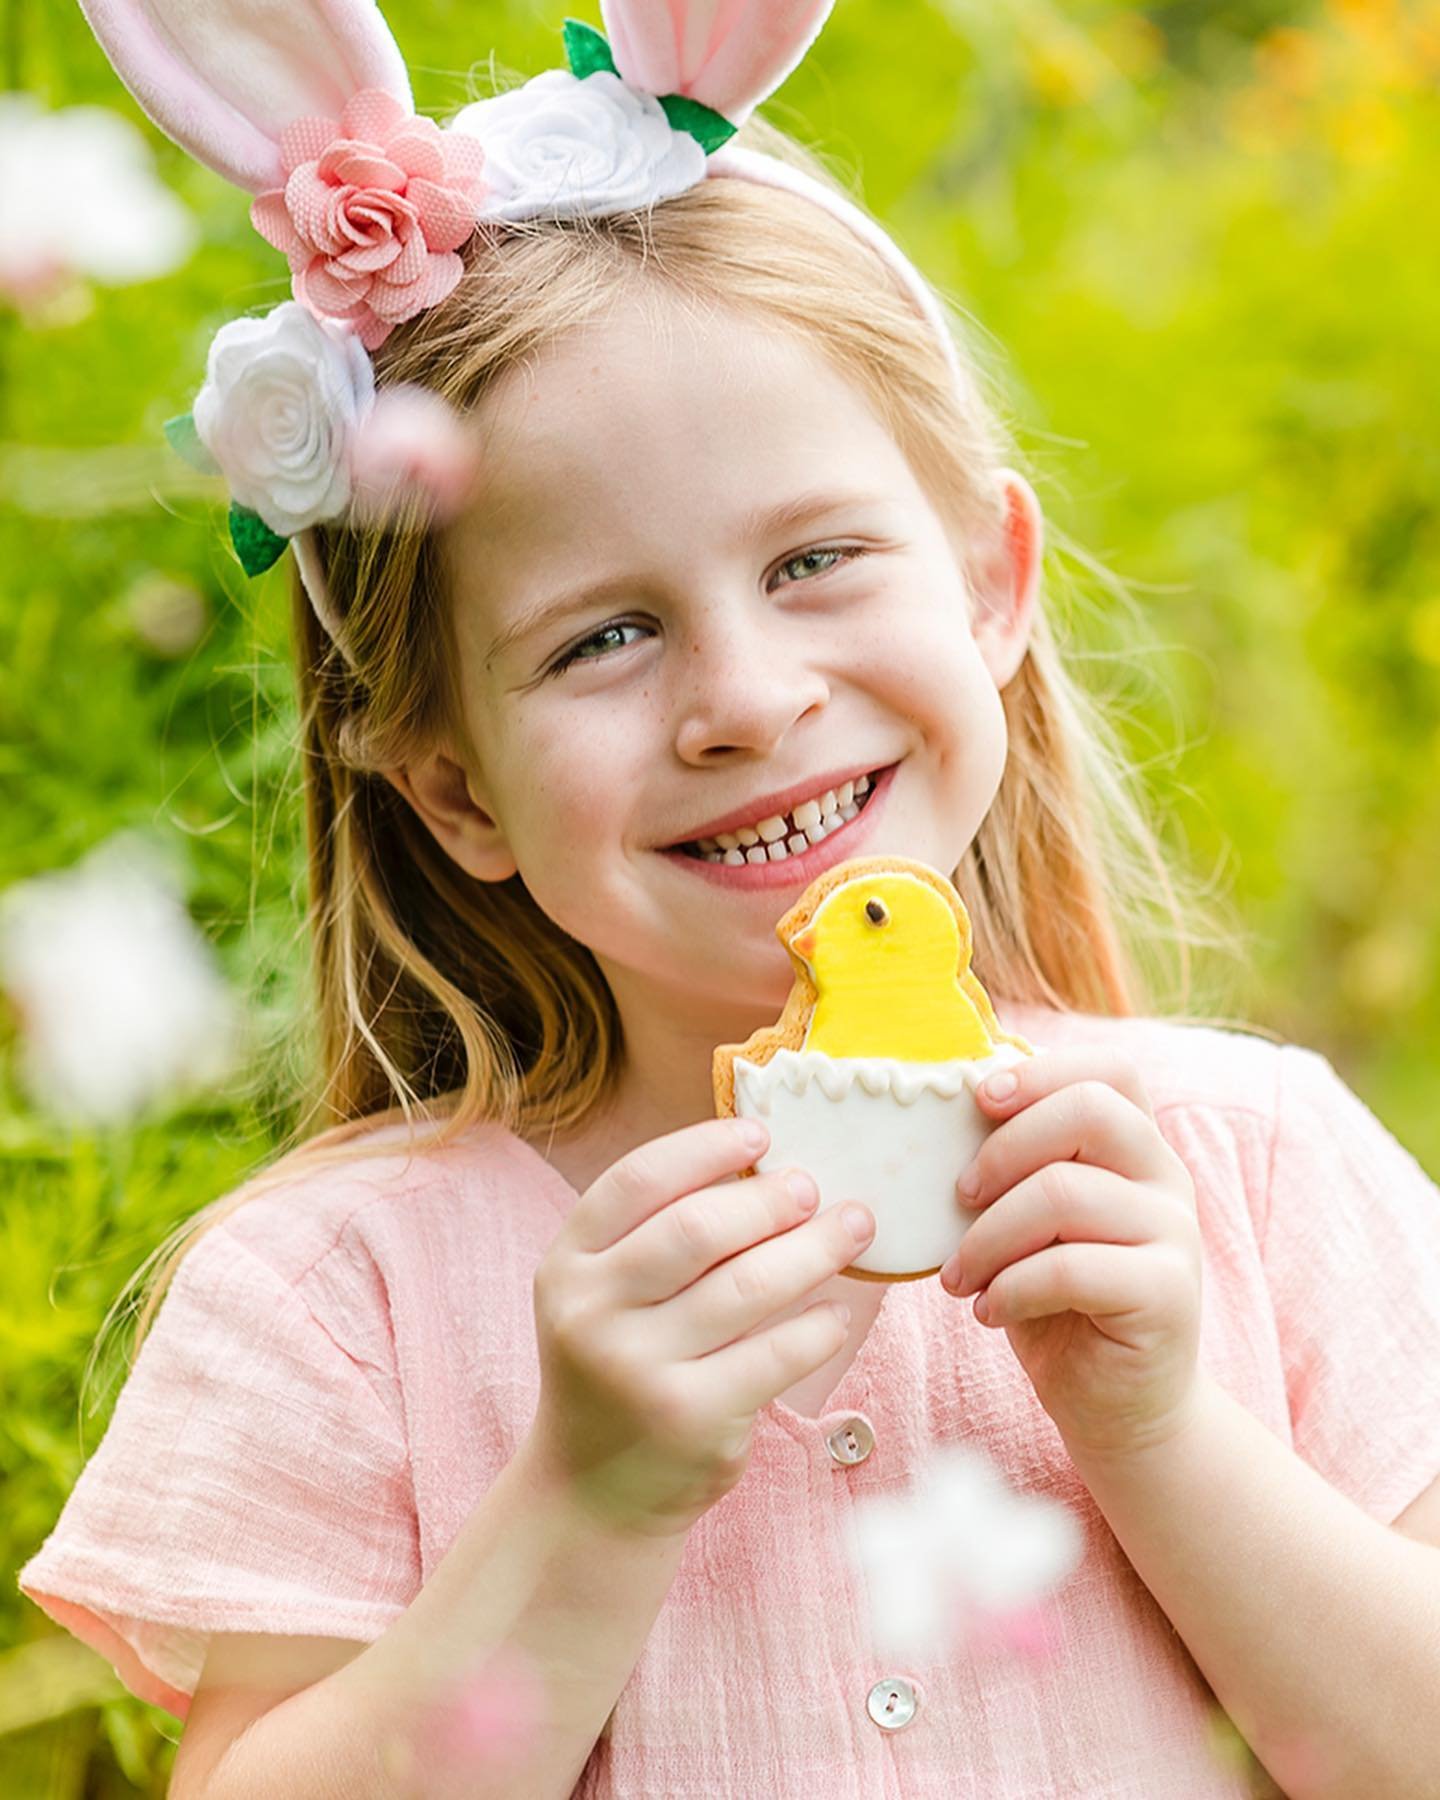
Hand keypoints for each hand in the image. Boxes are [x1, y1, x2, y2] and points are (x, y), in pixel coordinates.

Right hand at [529, 1116, 874, 1538]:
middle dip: (771, 1199)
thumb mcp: (607, 1293)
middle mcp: (591, 1312)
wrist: (593, 1491)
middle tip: (816, 1188)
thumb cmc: (621, 1365)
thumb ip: (657, 1232)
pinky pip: (777, 1354)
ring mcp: (638, 1369)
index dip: (705, 1148)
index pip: (638, 1180)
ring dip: (814, 1249)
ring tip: (854, 1228)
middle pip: (699, 1228)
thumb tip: (767, 1164)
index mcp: (567, 1264)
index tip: (760, 1134)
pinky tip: (838, 1311)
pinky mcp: (691, 1419)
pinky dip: (819, 1325)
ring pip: (748, 1286)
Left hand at [937, 1048, 1203, 1462]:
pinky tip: (989, 1312)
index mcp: (1135, 1147)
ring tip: (959, 1276)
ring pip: (1065, 1192)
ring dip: (988, 1235)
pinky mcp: (1168, 1293)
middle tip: (958, 1197)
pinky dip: (1011, 1287)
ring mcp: (1175, 1233)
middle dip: (1003, 1148)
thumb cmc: (1058, 1302)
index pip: (1110, 1071)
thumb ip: (1014, 1167)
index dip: (1041, 1072)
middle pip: (1089, 1112)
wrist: (1117, 1407)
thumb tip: (943, 1113)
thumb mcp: (1029, 1223)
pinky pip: (1070, 1267)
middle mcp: (1166, 1178)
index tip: (979, 1100)